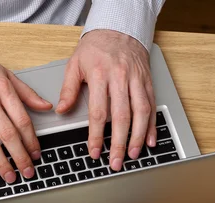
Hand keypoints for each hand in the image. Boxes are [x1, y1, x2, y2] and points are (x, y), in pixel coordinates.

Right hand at [0, 45, 51, 182]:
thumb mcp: (4, 74)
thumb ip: (26, 93)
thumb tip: (46, 106)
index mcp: (2, 89)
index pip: (22, 120)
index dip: (31, 140)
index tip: (36, 154)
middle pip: (7, 134)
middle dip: (20, 156)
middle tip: (27, 171)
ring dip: (0, 162)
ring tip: (9, 176)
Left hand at [57, 30, 156, 170]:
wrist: (119, 28)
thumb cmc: (95, 48)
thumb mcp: (75, 64)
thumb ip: (68, 89)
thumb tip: (61, 110)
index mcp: (100, 76)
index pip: (98, 112)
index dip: (97, 135)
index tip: (95, 151)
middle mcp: (121, 78)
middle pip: (122, 116)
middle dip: (120, 143)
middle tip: (116, 162)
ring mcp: (137, 80)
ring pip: (141, 112)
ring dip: (138, 137)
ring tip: (133, 155)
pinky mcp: (147, 81)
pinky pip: (152, 105)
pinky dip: (152, 125)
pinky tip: (150, 140)